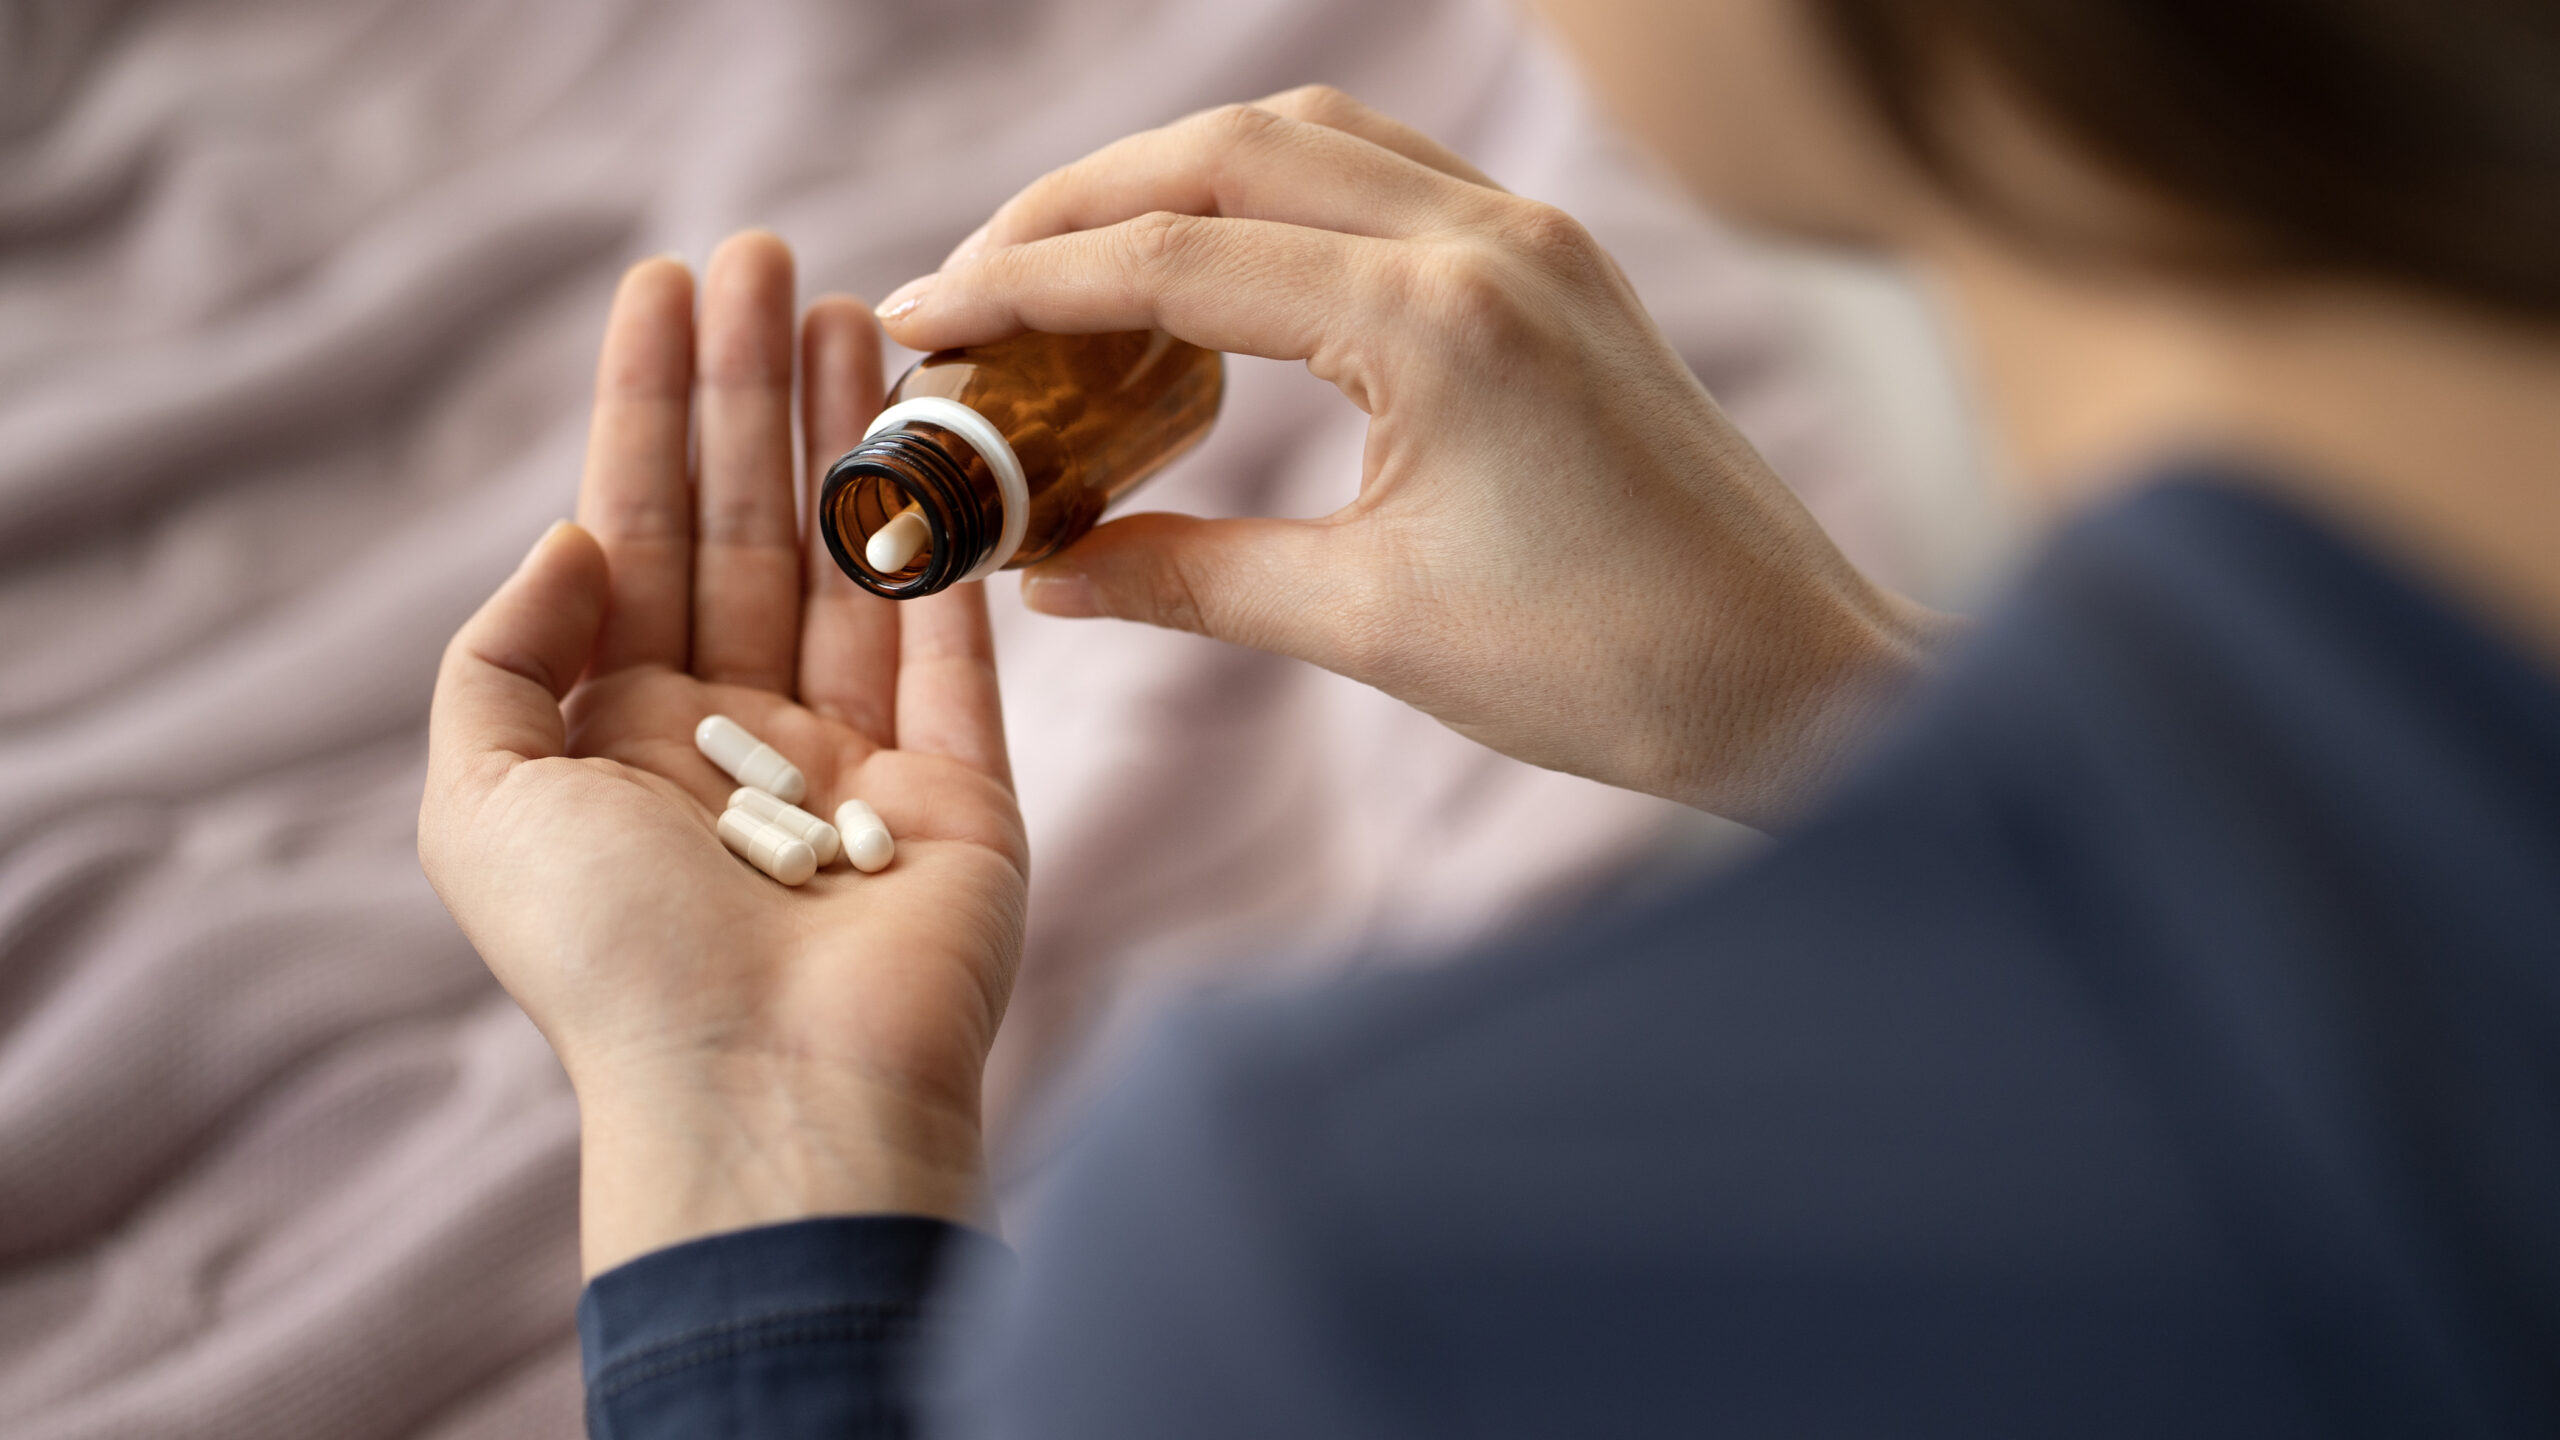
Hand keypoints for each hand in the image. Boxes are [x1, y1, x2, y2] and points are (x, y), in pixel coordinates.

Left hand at [420, 233, 1027, 1275]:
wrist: (770, 1096)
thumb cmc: (611, 963)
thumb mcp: (477, 801)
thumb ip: (501, 653)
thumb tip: (576, 534)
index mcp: (620, 734)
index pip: (637, 531)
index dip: (647, 407)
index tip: (664, 287)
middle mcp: (738, 731)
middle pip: (748, 520)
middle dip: (751, 389)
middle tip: (764, 255)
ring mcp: (858, 754)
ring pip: (853, 558)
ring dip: (848, 431)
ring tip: (850, 309)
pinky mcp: (960, 785)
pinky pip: (954, 638)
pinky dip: (946, 538)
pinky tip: (933, 436)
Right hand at [879, 87, 1951, 827]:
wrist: (1795, 681)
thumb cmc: (1612, 670)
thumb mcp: (1371, 625)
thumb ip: (1189, 582)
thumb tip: (1044, 577)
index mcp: (1439, 321)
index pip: (1178, 261)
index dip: (1024, 284)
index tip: (917, 314)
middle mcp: (1491, 240)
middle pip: (1234, 151)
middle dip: (1080, 203)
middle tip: (974, 279)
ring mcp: (1535, 238)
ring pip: (1312, 140)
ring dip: (1178, 180)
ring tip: (1076, 264)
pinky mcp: (1558, 266)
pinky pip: (1388, 178)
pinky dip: (1277, 198)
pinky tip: (1221, 269)